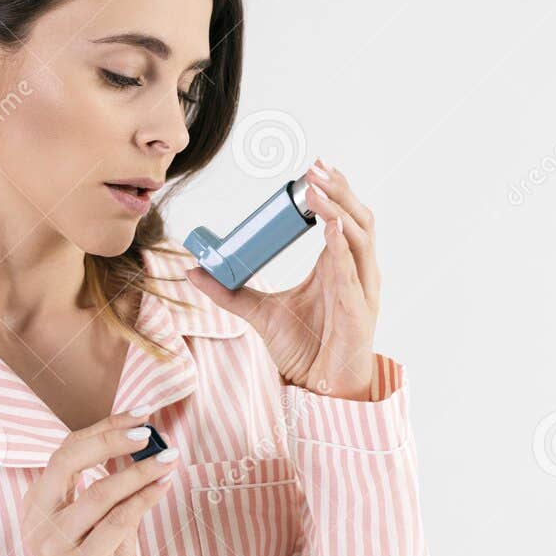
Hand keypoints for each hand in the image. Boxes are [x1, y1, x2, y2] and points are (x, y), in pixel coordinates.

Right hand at [18, 410, 179, 555]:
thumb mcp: (102, 529)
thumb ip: (115, 495)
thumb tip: (149, 452)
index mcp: (38, 504)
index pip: (66, 451)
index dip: (102, 428)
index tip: (139, 415)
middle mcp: (38, 520)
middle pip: (69, 459)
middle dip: (111, 438)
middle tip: (148, 429)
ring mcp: (54, 544)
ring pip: (98, 492)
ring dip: (139, 472)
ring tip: (170, 459)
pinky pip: (115, 523)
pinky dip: (143, 501)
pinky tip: (164, 487)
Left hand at [186, 158, 380, 400]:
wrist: (320, 388)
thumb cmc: (304, 349)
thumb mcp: (259, 312)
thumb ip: (229, 292)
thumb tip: (193, 271)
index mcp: (338, 266)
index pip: (341, 218)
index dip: (331, 192)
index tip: (310, 171)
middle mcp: (356, 272)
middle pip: (357, 218)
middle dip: (339, 190)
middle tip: (315, 167)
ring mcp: (362, 290)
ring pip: (361, 238)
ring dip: (341, 209)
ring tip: (318, 188)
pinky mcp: (359, 311)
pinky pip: (353, 274)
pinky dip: (341, 247)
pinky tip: (330, 227)